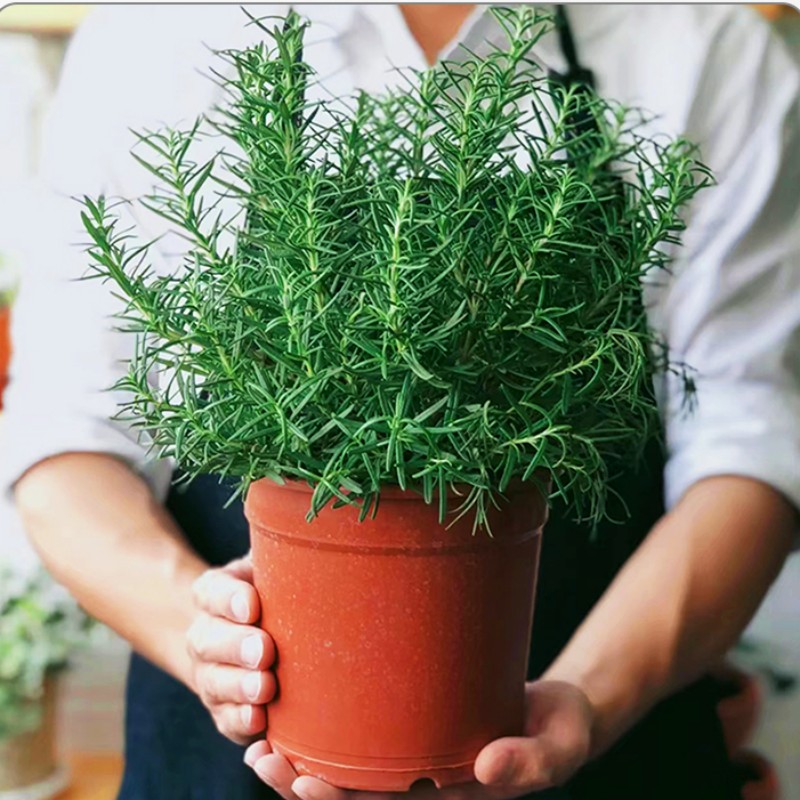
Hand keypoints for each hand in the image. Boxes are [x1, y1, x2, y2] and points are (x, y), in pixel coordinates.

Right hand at [187, 556, 275, 744]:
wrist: (249, 632)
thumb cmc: (272, 592)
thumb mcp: (270, 565)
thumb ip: (282, 554)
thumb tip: (313, 536)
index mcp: (213, 592)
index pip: (212, 591)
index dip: (230, 598)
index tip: (252, 604)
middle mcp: (205, 633)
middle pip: (209, 640)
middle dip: (237, 646)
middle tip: (264, 650)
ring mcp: (211, 674)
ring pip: (215, 682)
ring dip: (239, 687)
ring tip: (265, 687)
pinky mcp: (223, 709)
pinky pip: (226, 719)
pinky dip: (241, 722)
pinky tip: (259, 720)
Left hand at [244, 681, 593, 798]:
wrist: (561, 708)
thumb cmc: (560, 729)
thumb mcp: (559, 747)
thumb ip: (530, 763)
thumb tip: (486, 767)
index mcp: (451, 793)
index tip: (303, 783)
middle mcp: (426, 779)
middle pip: (356, 790)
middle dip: (304, 780)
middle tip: (261, 757)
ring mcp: (418, 751)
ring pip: (352, 762)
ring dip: (306, 754)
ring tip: (259, 737)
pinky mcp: (417, 719)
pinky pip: (369, 727)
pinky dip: (333, 720)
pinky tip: (302, 695)